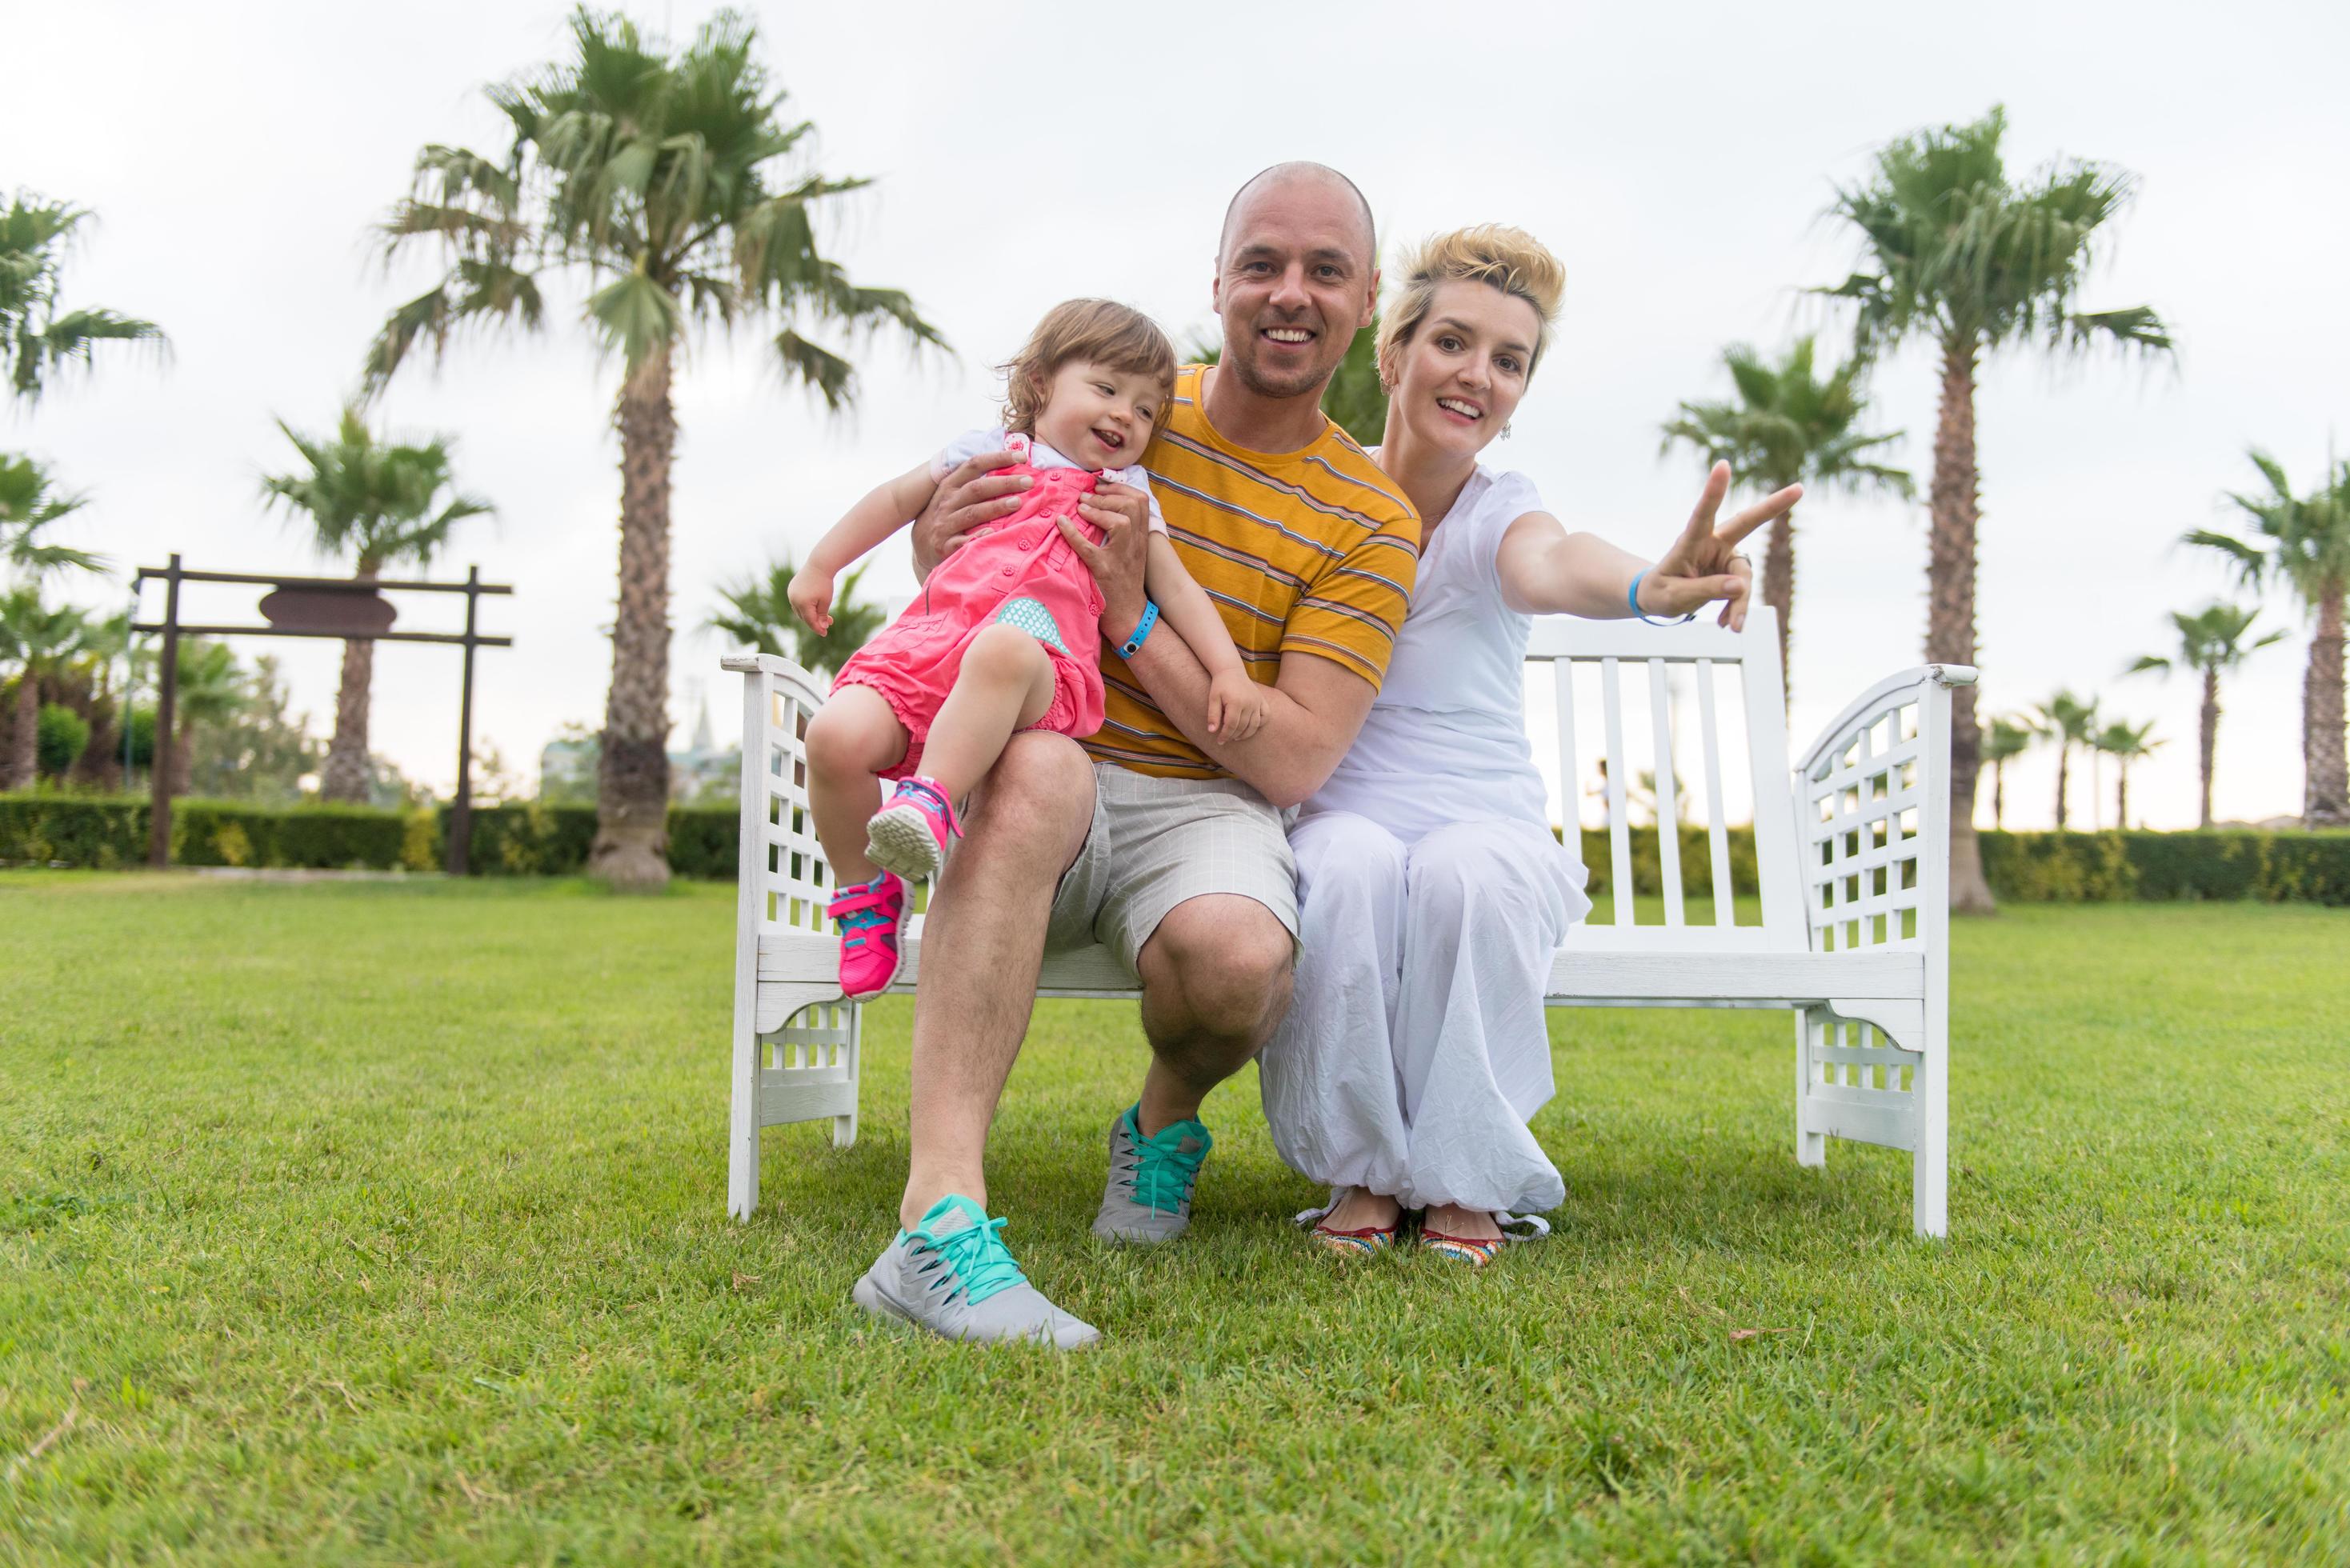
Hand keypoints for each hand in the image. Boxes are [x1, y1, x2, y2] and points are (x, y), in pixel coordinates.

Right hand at [787, 566, 834, 633]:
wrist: (819, 564)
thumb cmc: (824, 583)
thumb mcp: (825, 601)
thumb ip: (822, 616)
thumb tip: (821, 628)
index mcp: (802, 603)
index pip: (810, 621)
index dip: (817, 629)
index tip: (825, 634)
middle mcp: (793, 600)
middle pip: (804, 617)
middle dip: (815, 621)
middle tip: (828, 623)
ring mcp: (791, 594)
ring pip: (800, 610)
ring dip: (810, 614)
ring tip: (823, 614)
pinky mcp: (791, 589)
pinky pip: (797, 602)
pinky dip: (805, 606)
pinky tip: (814, 606)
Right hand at [913, 450, 1031, 578]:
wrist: (921, 546)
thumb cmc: (945, 516)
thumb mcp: (952, 495)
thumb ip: (974, 483)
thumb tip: (1011, 468)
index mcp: (950, 485)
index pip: (974, 465)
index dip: (998, 458)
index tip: (1022, 457)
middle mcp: (947, 502)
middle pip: (977, 488)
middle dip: (1005, 483)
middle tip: (1028, 482)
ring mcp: (944, 524)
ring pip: (972, 513)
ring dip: (996, 507)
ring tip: (1018, 503)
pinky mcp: (944, 547)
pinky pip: (962, 542)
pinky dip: (978, 537)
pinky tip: (993, 534)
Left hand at [1055, 482, 1150, 641]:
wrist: (1130, 616)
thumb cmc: (1125, 583)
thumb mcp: (1132, 553)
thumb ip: (1125, 532)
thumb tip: (1104, 507)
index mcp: (1141, 538)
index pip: (1141, 501)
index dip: (1120, 487)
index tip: (1101, 486)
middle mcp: (1135, 545)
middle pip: (1133, 506)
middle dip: (1107, 495)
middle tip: (1087, 496)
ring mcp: (1121, 558)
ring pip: (1121, 522)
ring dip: (1098, 510)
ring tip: (1081, 507)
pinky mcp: (1104, 572)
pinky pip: (1088, 548)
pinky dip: (1073, 533)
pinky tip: (1062, 523)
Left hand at [1207, 669, 1269, 739]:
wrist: (1231, 670)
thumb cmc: (1220, 685)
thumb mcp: (1213, 698)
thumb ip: (1213, 715)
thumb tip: (1212, 731)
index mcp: (1236, 702)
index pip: (1231, 725)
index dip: (1225, 735)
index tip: (1219, 741)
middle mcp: (1249, 703)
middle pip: (1242, 726)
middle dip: (1233, 736)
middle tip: (1226, 739)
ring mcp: (1257, 702)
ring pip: (1254, 724)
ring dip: (1246, 734)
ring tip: (1236, 737)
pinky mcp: (1262, 700)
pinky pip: (1266, 716)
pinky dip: (1260, 724)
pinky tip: (1250, 727)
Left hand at [1640, 461, 1797, 630]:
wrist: (1659, 598)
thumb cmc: (1661, 591)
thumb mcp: (1675, 596)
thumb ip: (1705, 590)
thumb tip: (1740, 586)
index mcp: (1690, 541)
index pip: (1702, 514)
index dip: (1713, 491)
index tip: (1722, 465)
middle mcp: (1713, 543)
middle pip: (1746, 523)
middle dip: (1773, 506)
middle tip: (1800, 489)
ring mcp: (1725, 556)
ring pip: (1745, 578)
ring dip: (1740, 603)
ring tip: (1732, 627)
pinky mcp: (1733, 570)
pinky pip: (1743, 591)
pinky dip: (1736, 608)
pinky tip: (1726, 623)